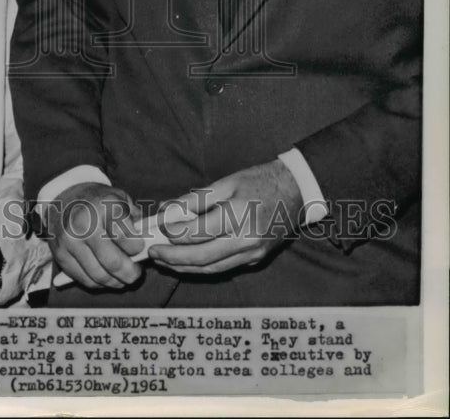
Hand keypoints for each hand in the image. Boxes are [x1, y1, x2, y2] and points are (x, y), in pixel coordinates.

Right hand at [44, 182, 145, 289]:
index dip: (138, 248)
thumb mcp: (120, 198)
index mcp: (104, 206)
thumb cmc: (97, 200)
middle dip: (130, 273)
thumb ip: (136, 219)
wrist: (64, 196)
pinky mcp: (60, 255)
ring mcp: (70, 241)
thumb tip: (150, 243)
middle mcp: (85, 224)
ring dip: (116, 281)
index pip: (127, 238)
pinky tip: (105, 274)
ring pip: (100, 276)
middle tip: (136, 272)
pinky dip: (99, 283)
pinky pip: (85, 280)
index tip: (140, 249)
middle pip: (114, 262)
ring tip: (122, 276)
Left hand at [149, 159, 302, 274]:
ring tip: (164, 261)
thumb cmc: (259, 182)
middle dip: (173, 258)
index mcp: (238, 216)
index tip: (159, 226)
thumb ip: (195, 199)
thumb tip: (169, 210)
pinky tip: (187, 261)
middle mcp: (246, 240)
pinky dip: (202, 266)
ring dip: (184, 268)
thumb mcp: (226, 182)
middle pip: (202, 257)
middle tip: (153, 253)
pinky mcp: (256, 259)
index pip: (197, 232)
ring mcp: (253, 253)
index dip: (173, 232)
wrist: (296, 192)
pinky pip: (223, 267)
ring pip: (212, 268)